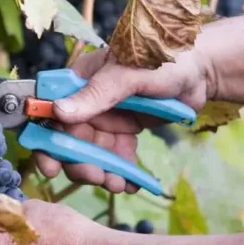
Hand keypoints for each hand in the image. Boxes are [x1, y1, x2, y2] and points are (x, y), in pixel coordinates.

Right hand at [35, 46, 209, 192]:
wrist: (200, 71)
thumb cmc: (162, 59)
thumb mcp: (128, 75)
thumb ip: (96, 94)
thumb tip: (57, 112)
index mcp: (77, 81)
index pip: (48, 111)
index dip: (43, 139)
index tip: (50, 166)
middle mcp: (85, 102)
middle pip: (67, 139)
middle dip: (77, 163)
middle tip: (95, 178)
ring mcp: (103, 119)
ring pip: (89, 152)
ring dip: (100, 172)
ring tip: (118, 185)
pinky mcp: (121, 132)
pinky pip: (114, 156)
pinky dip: (120, 172)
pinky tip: (132, 184)